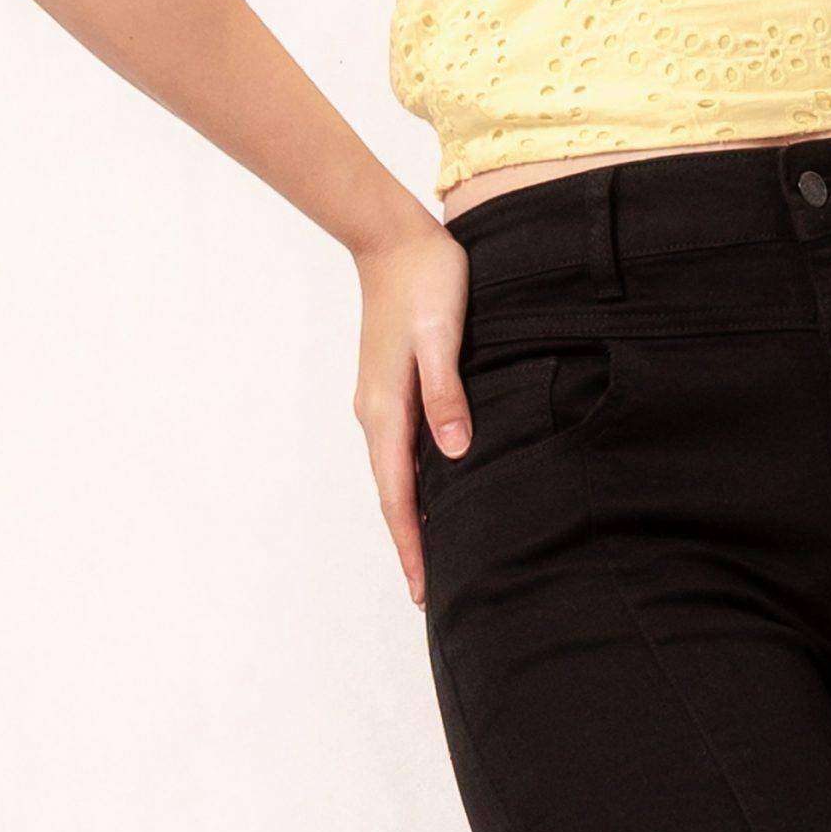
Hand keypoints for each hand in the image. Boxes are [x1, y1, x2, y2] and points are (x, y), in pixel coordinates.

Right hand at [350, 213, 473, 609]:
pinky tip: (433, 489)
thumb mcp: (442, 335)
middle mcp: (376, 412)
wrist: (393, 238)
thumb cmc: (426, 281)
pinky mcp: (391, 385)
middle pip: (391, 493)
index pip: (398, 493)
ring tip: (431, 555)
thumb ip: (445, 392)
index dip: (412, 543)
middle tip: (427, 593)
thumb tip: (454, 452)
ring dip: (410, 515)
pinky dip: (412, 482)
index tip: (423, 589)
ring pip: (395, 473)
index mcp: (386, 408)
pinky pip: (400, 449)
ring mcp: (380, 399)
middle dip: (409, 543)